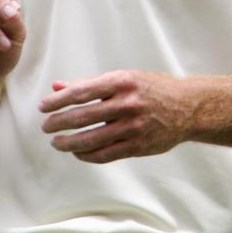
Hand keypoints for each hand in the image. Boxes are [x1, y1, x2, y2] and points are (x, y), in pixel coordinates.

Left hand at [39, 70, 197, 163]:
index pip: (81, 92)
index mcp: (121, 81)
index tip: (44, 107)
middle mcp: (127, 103)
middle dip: (58, 123)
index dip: (58, 101)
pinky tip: (77, 152)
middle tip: (45, 126)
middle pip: (82, 117)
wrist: (187, 107)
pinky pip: (105, 154)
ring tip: (56, 143)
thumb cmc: (151, 89)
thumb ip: (89, 84)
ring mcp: (133, 127)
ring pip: (91, 139)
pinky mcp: (138, 146)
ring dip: (68, 143)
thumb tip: (57, 87)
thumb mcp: (123, 78)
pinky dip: (87, 155)